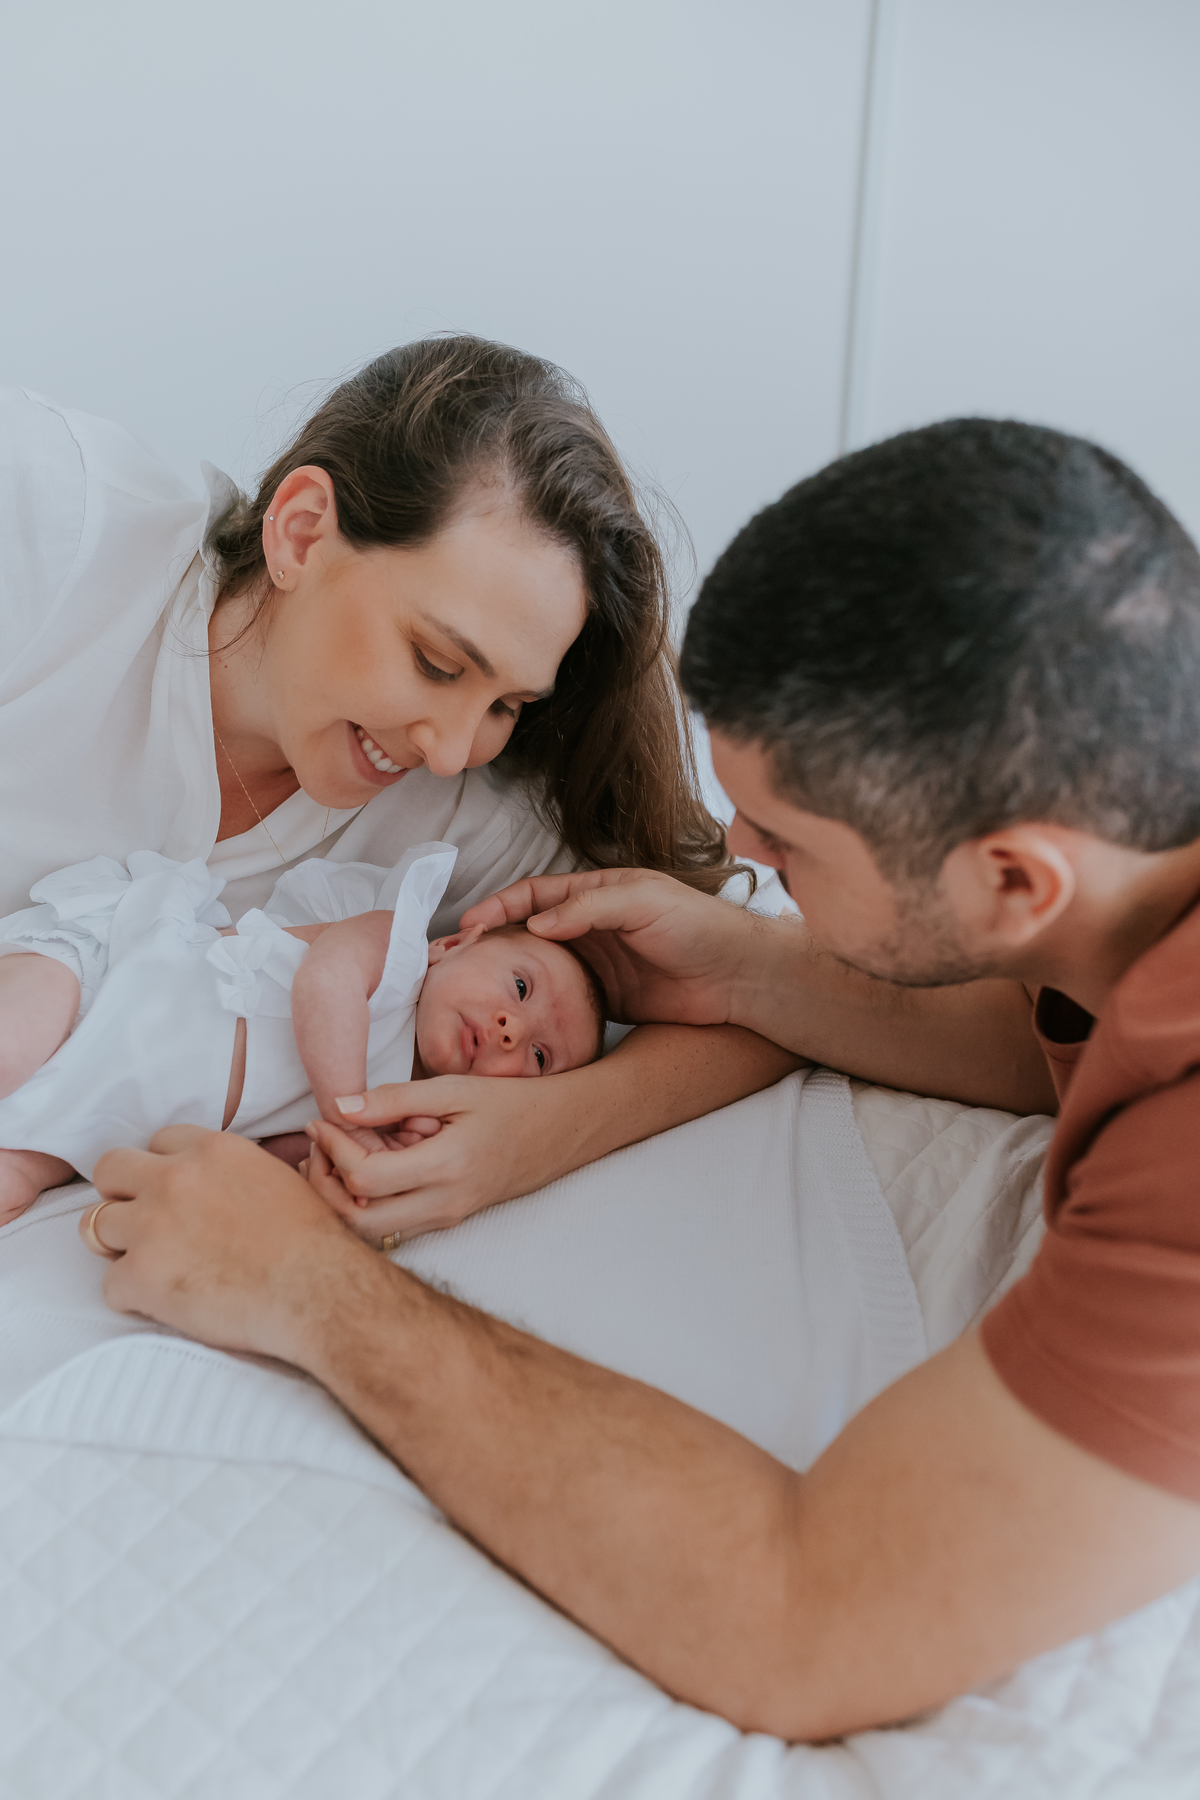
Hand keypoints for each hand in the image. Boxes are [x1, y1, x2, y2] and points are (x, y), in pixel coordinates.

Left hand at [86, 1125, 386, 1365]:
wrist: (319, 1291)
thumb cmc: (311, 1242)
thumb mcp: (276, 1177)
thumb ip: (231, 1170)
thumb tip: (218, 1181)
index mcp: (211, 1150)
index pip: (158, 1141)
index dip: (163, 1169)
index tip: (175, 1194)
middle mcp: (174, 1178)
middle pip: (109, 1169)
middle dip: (120, 1195)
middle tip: (145, 1223)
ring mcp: (152, 1226)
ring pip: (95, 1226)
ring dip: (121, 1247)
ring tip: (156, 1265)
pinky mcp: (141, 1276)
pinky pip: (110, 1284)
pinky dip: (133, 1297)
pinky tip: (167, 1302)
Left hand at [302, 1073, 577, 1243]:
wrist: (562, 1132)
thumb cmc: (510, 1103)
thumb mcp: (454, 1090)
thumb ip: (395, 1099)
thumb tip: (339, 1107)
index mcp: (446, 1168)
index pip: (364, 1178)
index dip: (332, 1149)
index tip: (323, 1120)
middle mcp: (443, 1205)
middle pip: (356, 1222)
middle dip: (324, 1186)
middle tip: (320, 1146)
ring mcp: (445, 1218)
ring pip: (370, 1231)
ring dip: (343, 1197)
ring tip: (342, 1154)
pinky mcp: (446, 1220)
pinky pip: (392, 1224)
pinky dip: (367, 1201)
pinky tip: (371, 1164)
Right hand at [459, 869, 756, 1025]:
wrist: (738, 978)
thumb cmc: (697, 924)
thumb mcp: (641, 901)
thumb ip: (588, 908)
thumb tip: (535, 923)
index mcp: (595, 893)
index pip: (534, 894)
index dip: (500, 905)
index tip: (470, 923)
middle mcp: (590, 926)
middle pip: (526, 930)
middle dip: (490, 941)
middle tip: (456, 960)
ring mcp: (595, 963)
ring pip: (537, 966)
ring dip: (505, 973)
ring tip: (471, 988)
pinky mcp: (605, 998)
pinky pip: (558, 999)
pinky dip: (533, 1003)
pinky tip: (512, 1014)